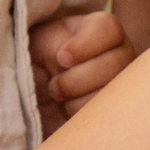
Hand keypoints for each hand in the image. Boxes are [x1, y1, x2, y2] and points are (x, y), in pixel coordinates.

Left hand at [30, 9, 133, 128]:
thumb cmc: (32, 64)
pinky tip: (69, 115)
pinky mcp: (114, 113)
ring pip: (113, 95)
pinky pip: (109, 120)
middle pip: (116, 64)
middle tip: (53, 86)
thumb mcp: (37, 45)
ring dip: (77, 102)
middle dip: (77, 79)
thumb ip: (56, 44)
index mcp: (98, 32)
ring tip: (61, 100)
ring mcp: (120, 86)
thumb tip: (64, 58)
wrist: (29, 101)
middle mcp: (118, 56)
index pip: (108, 29)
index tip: (62, 58)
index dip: (85, 45)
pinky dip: (83, 120)